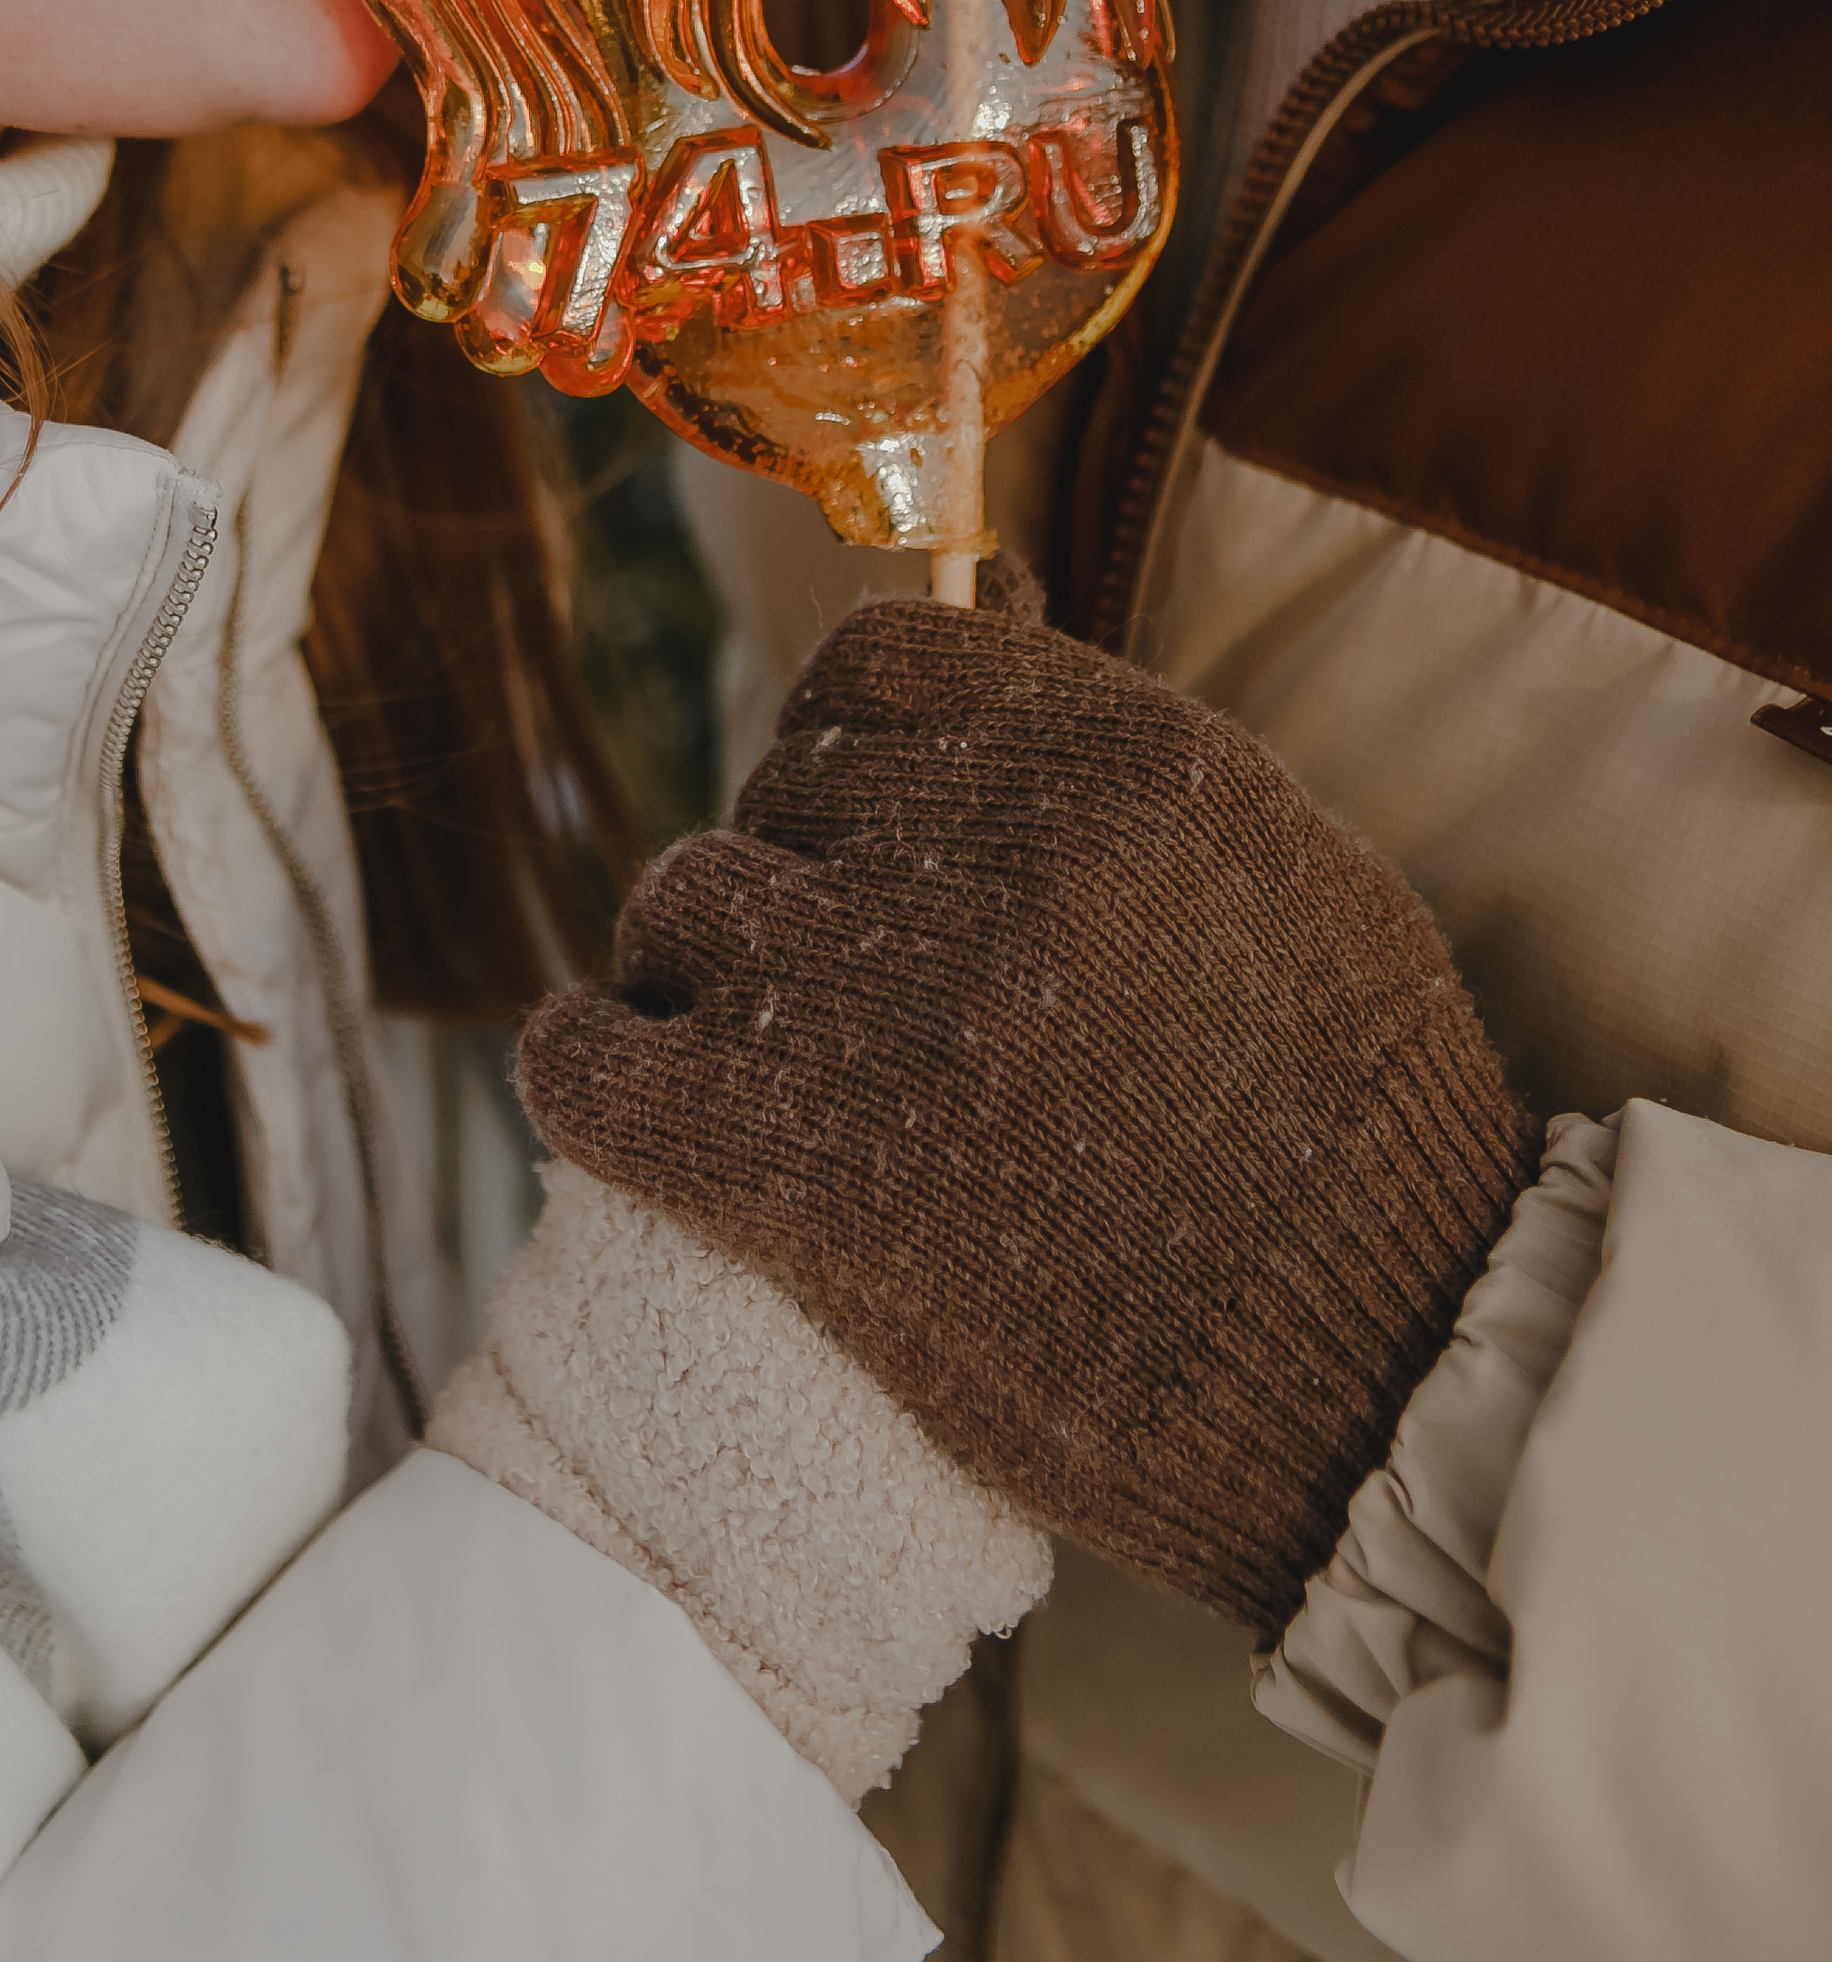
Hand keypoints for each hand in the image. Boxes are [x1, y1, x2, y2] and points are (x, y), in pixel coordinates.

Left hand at [518, 567, 1538, 1635]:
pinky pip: (586, 1062)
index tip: (869, 830)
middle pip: (776, 793)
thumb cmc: (1352, 1133)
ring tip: (756, 1061)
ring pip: (679, 909)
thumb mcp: (1279, 873)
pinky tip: (622, 1102)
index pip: (874, 661)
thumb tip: (983, 578)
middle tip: (841, 993)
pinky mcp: (788, 1168)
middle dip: (799, 878)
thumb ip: (1112, 740)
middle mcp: (984, 851)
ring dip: (697, 978)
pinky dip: (585, 1072)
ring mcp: (873, 1003)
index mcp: (1112, 758)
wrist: (1375, 1383)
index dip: (850, 747)